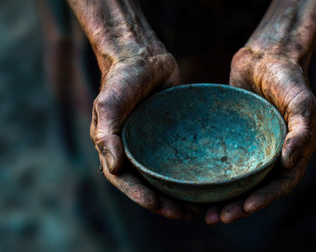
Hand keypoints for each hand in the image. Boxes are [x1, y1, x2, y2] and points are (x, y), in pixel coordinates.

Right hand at [91, 52, 196, 219]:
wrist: (142, 55)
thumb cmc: (121, 79)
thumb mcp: (108, 105)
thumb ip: (107, 135)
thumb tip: (114, 168)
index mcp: (116, 148)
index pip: (127, 181)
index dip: (141, 197)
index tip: (159, 206)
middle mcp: (135, 150)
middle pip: (149, 184)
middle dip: (164, 203)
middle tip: (185, 214)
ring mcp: (154, 144)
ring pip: (167, 175)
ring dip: (180, 194)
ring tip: (199, 208)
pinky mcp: (172, 135)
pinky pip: (182, 157)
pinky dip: (191, 172)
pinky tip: (208, 181)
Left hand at [204, 47, 315, 223]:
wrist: (267, 55)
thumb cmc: (289, 78)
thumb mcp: (303, 102)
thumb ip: (301, 131)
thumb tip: (290, 163)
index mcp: (292, 152)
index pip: (280, 184)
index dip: (263, 200)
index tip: (244, 209)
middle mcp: (271, 154)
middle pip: (255, 189)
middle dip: (238, 206)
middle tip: (216, 218)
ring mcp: (251, 147)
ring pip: (237, 180)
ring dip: (223, 198)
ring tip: (202, 212)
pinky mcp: (234, 138)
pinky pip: (223, 160)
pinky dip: (212, 175)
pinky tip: (194, 184)